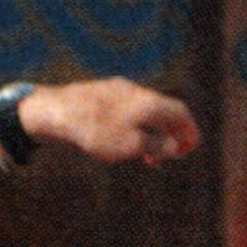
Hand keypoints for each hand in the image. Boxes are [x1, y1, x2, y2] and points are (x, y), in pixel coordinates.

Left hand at [18, 80, 199, 165]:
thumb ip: (157, 145)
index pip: (182, 113)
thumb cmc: (94, 131)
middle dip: (169, 134)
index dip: (189, 132)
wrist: (56, 112)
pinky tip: (120, 138)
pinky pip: (125, 109)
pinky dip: (132, 125)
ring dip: (149, 131)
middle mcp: (138, 91)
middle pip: (164, 110)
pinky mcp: (100, 93)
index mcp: (151, 102)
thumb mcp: (131, 145)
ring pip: (143, 110)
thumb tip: (174, 145)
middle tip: (164, 157)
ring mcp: (118, 90)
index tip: (187, 149)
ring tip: (142, 153)